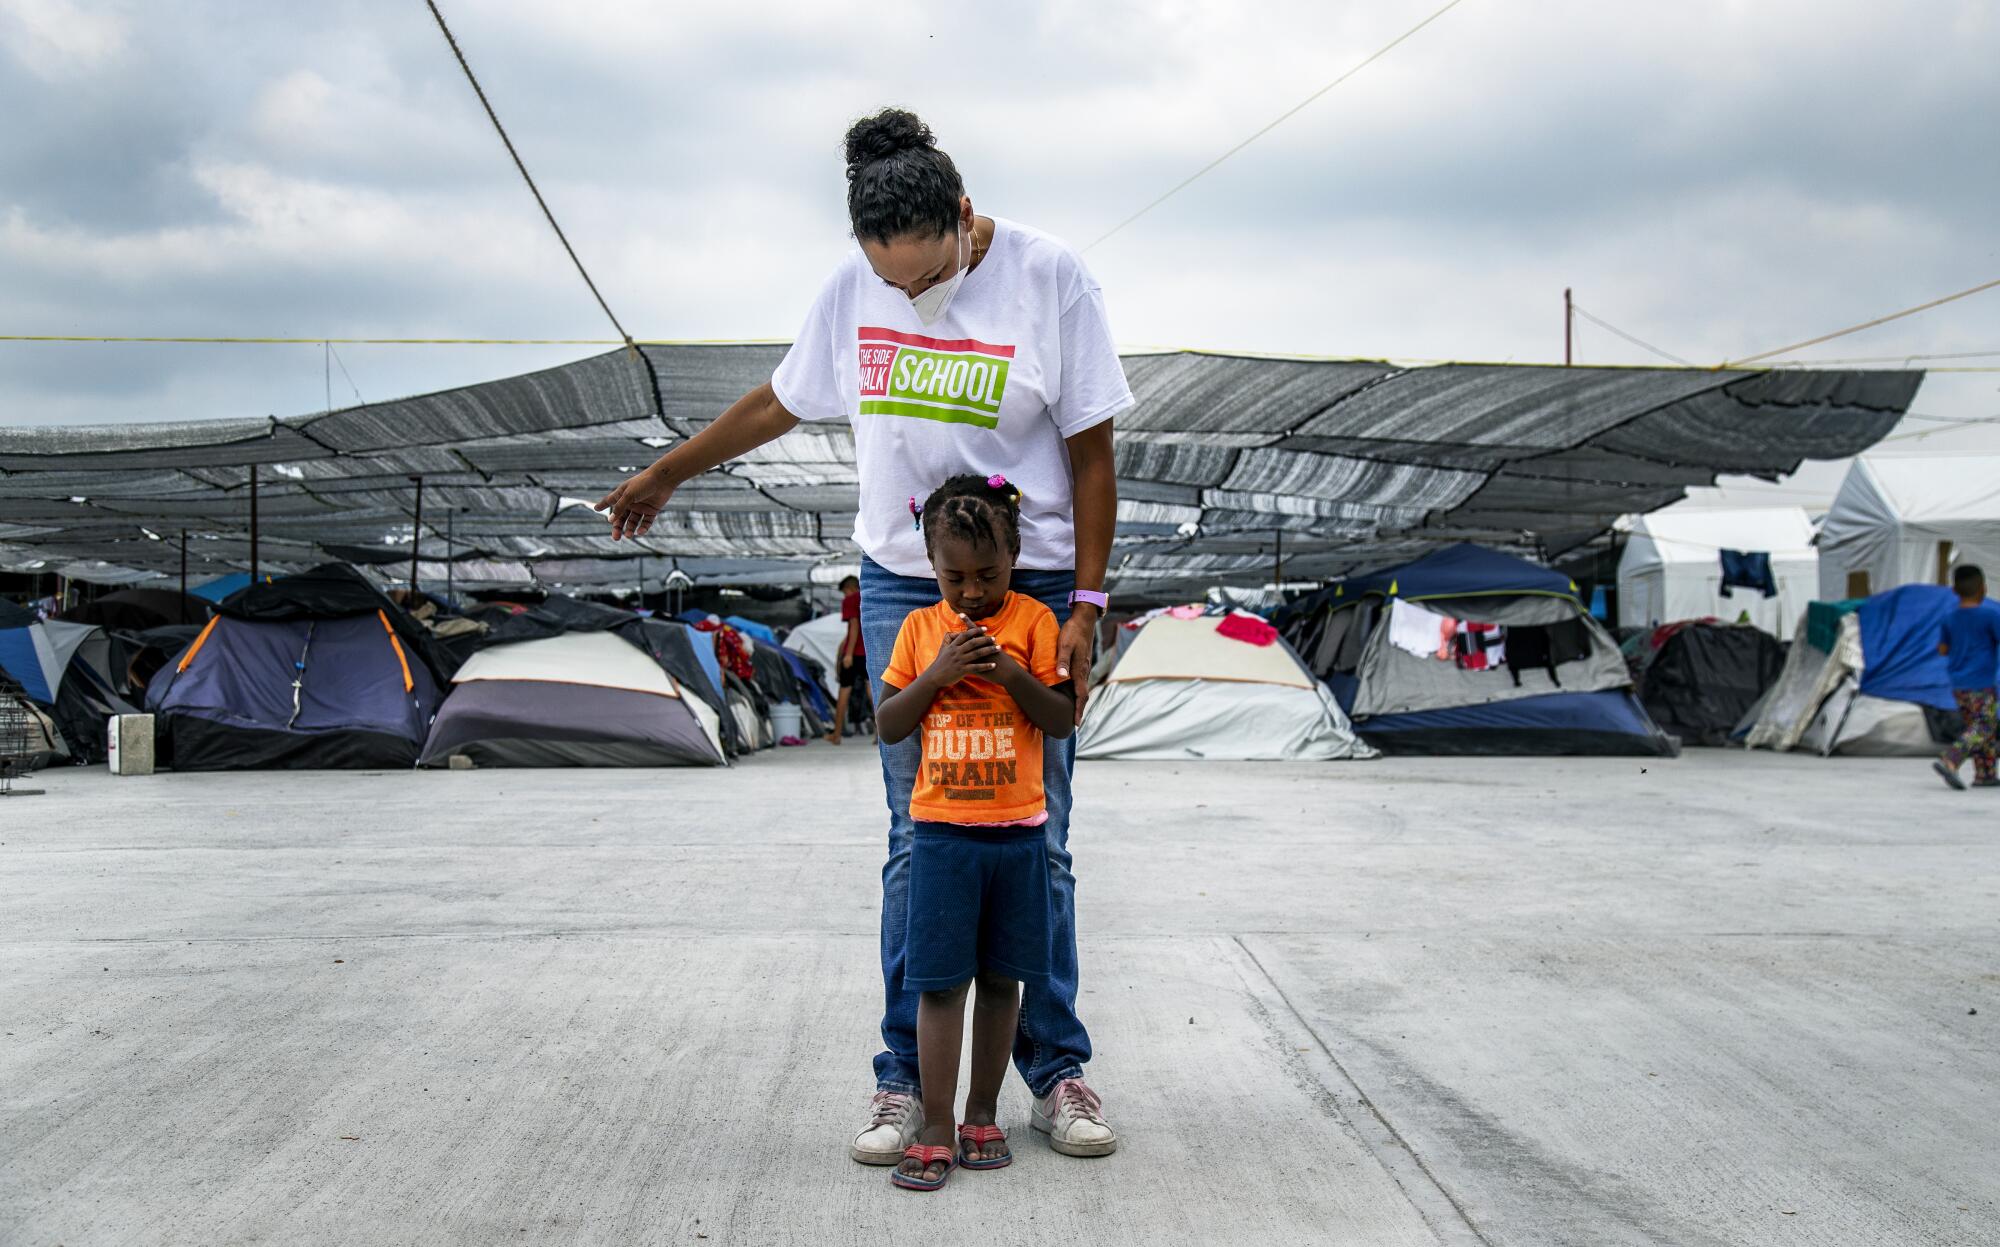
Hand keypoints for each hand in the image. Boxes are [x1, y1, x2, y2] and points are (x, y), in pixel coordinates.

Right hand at [594, 463, 674, 540]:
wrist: (663, 480)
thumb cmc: (644, 483)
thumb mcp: (629, 495)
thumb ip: (620, 507)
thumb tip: (611, 520)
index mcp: (622, 494)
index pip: (610, 500)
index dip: (603, 504)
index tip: (595, 508)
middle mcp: (631, 502)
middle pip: (621, 517)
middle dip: (618, 527)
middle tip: (616, 537)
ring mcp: (641, 507)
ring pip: (633, 522)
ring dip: (630, 529)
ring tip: (628, 536)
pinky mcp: (652, 511)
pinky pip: (646, 522)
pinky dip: (643, 528)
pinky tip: (640, 532)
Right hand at [926, 625, 999, 686]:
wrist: (934, 677)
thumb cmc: (940, 663)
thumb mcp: (943, 649)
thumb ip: (948, 640)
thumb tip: (953, 632)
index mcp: (953, 646)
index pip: (965, 635)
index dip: (975, 630)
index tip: (984, 628)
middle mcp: (956, 652)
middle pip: (973, 643)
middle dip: (984, 639)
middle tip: (994, 638)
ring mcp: (959, 661)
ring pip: (976, 654)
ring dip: (989, 650)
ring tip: (998, 648)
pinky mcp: (961, 670)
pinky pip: (976, 667)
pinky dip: (985, 666)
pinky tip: (994, 665)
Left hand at [1056, 606, 1098, 725]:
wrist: (1084, 620)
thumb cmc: (1073, 632)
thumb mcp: (1065, 645)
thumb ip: (1062, 661)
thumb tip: (1061, 676)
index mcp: (1080, 669)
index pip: (1082, 695)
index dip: (1078, 710)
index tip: (1076, 724)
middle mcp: (1084, 671)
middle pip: (1084, 695)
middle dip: (1079, 710)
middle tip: (1074, 723)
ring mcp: (1084, 667)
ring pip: (1083, 688)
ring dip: (1079, 701)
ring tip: (1072, 712)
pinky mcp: (1083, 662)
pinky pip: (1081, 681)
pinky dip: (1078, 691)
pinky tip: (1071, 692)